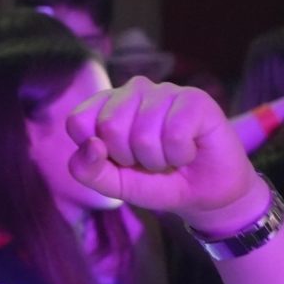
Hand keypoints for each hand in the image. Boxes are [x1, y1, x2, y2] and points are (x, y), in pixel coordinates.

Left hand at [66, 77, 271, 233]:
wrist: (205, 194)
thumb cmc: (157, 182)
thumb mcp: (116, 184)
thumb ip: (90, 170)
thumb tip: (90, 146)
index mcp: (106, 104)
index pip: (78, 122)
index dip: (97, 153)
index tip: (119, 161)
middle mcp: (133, 90)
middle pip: (110, 127)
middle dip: (130, 159)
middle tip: (150, 160)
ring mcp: (165, 90)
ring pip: (143, 135)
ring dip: (158, 160)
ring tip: (170, 157)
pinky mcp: (195, 99)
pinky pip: (174, 134)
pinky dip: (180, 155)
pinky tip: (189, 150)